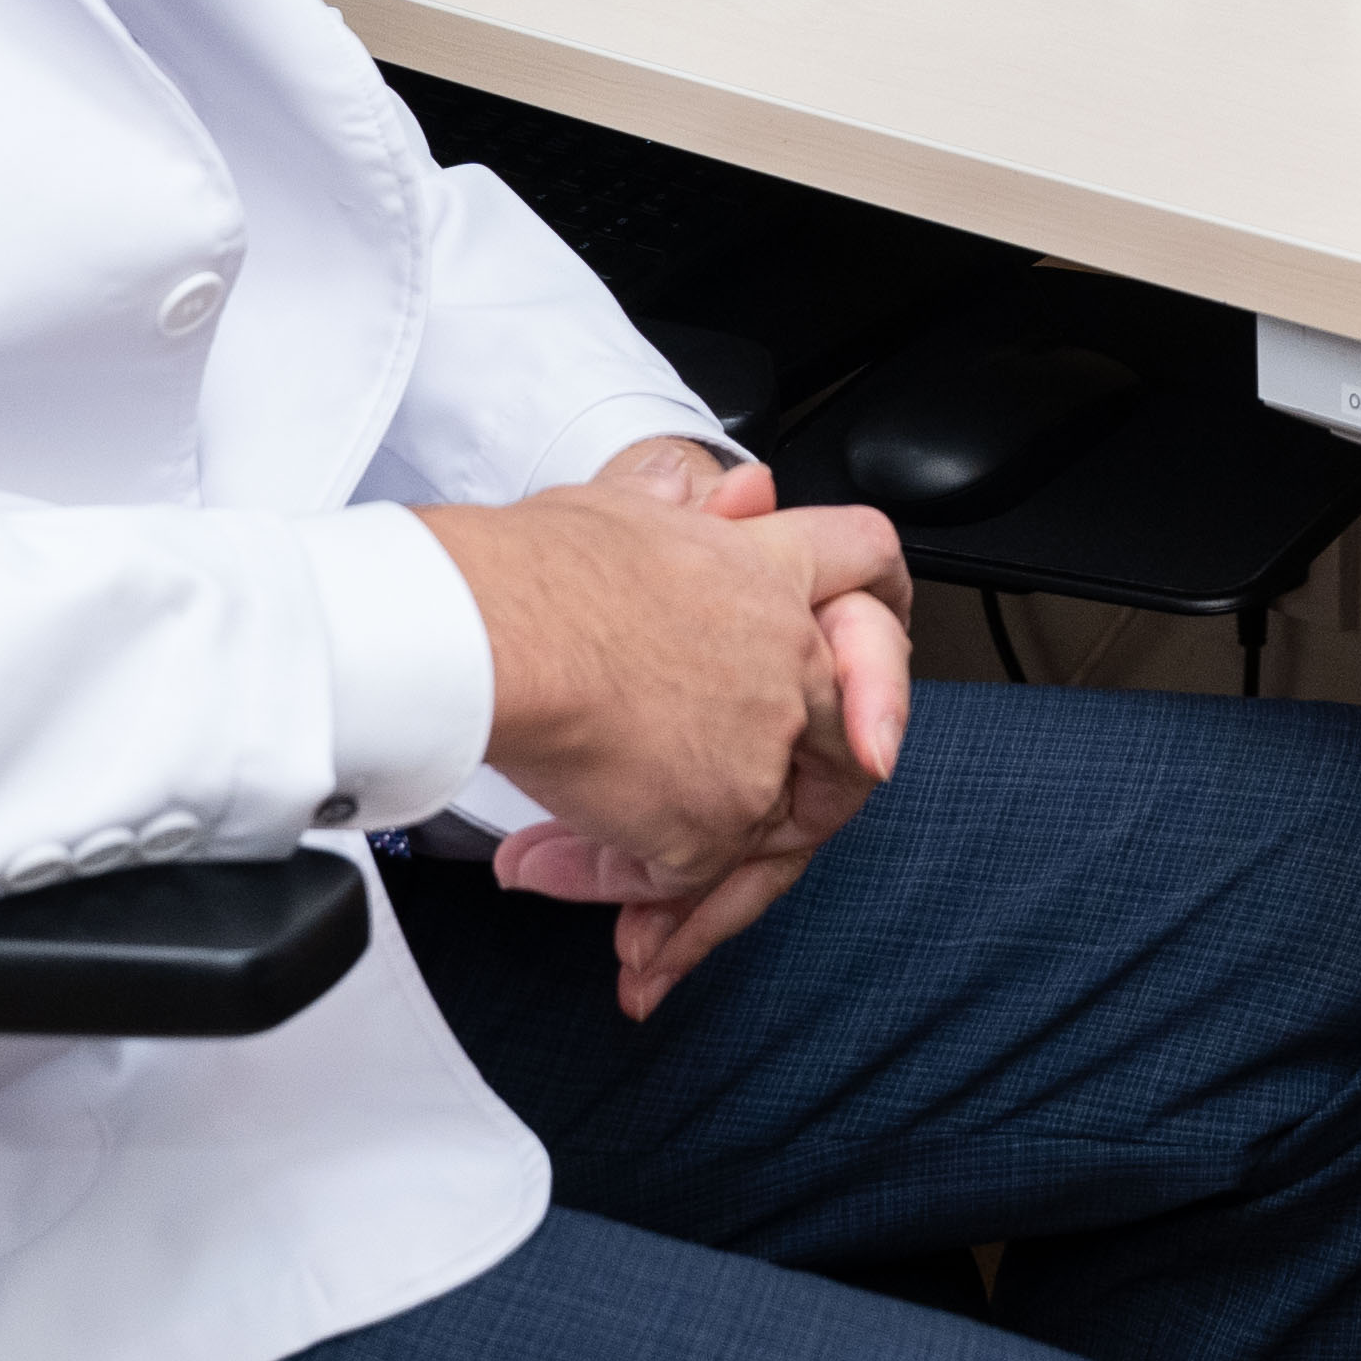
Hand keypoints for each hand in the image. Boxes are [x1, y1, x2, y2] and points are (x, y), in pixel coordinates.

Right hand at [431, 450, 910, 1016]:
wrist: (495, 633)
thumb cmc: (533, 567)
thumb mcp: (618, 506)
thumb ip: (668, 504)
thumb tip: (686, 482)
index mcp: (770, 567)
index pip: (864, 559)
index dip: (865, 592)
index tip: (852, 639)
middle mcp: (792, 660)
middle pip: (843, 728)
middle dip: (778, 775)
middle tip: (690, 802)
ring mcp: (762, 750)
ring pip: (754, 819)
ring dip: (660, 844)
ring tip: (560, 856)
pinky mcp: (716, 826)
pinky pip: (688, 876)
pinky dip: (616, 878)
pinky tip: (542, 861)